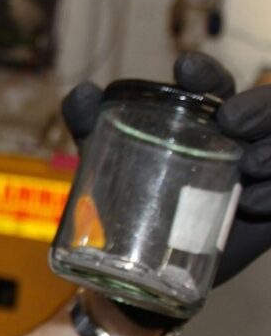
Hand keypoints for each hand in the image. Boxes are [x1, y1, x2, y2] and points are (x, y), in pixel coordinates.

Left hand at [61, 52, 270, 288]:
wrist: (142, 266)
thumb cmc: (127, 199)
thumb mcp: (105, 160)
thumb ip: (89, 123)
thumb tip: (83, 92)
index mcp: (203, 120)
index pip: (214, 85)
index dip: (206, 73)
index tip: (184, 69)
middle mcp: (239, 140)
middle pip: (269, 108)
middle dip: (261, 107)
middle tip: (230, 121)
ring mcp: (261, 172)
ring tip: (249, 164)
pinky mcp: (270, 209)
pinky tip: (252, 203)